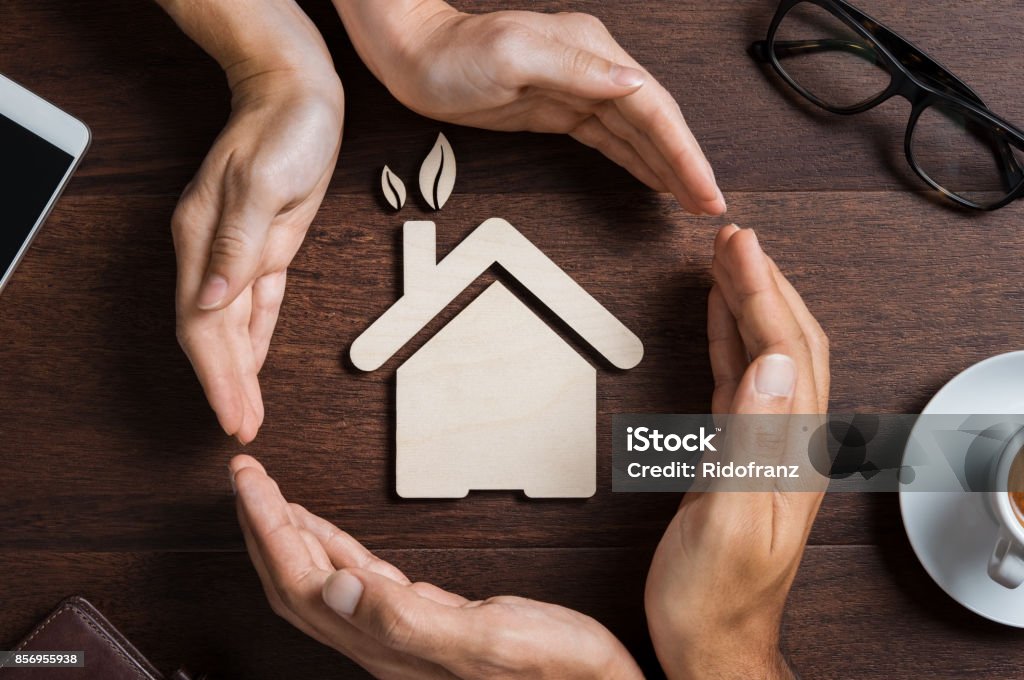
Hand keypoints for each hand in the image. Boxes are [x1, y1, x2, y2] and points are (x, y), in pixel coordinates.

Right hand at [160, 0, 343, 441]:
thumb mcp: (263, 183)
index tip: (232, 416)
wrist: (297, 95)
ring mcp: (239, 251)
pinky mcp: (268, 247)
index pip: (203, 325)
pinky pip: (258, 304)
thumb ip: (238, 244)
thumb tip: (212, 300)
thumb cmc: (282, 129)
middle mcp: (214, 251)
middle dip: (227, 386)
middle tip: (241, 430)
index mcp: (203, 240)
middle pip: (214, 335)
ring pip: (234, 326)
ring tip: (246, 411)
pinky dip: (256, 338)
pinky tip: (256, 363)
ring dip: (240, 371)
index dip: (216, 376)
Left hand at [230, 454, 642, 678]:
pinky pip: (356, 575)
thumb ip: (406, 619)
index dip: (269, 530)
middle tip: (246, 477)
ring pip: (321, 577)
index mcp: (386, 642)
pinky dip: (332, 545)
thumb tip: (333, 590)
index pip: (304, 582)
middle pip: (298, 580)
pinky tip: (324, 529)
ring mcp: (398, 628)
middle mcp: (381, 638)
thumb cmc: (551, 668)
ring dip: (289, 533)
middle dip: (264, 525)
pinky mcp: (421, 615)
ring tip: (268, 495)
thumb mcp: (483, 639)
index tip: (250, 485)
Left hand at [334, 0, 724, 215]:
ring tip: (692, 199)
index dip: (684, 152)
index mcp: (592, 54)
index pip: (654, 108)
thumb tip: (633, 83)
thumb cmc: (453, 54)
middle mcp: (593, 69)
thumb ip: (578, 68)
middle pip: (655, 123)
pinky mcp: (560, 110)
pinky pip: (610, 139)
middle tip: (709, 204)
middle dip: (686, 165)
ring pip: (637, 134)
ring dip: (667, 167)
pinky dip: (636, 160)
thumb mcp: (514, 53)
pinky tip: (653, 177)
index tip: (705, 187)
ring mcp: (578, 90)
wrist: (413, 56)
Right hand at [644, 226, 829, 678]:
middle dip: (763, 281)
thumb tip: (772, 362)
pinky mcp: (740, 454)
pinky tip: (718, 319)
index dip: (760, 290)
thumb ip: (753, 440)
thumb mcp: (731, 520)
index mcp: (793, 453)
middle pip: (788, 341)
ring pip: (767, 353)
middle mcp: (790, 443)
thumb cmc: (715, 597)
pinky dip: (730, 338)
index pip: (784, 350)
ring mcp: (767, 446)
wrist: (711, 644)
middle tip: (732, 236)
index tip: (737, 244)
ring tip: (727, 260)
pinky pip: (741, 379)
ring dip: (749, 301)